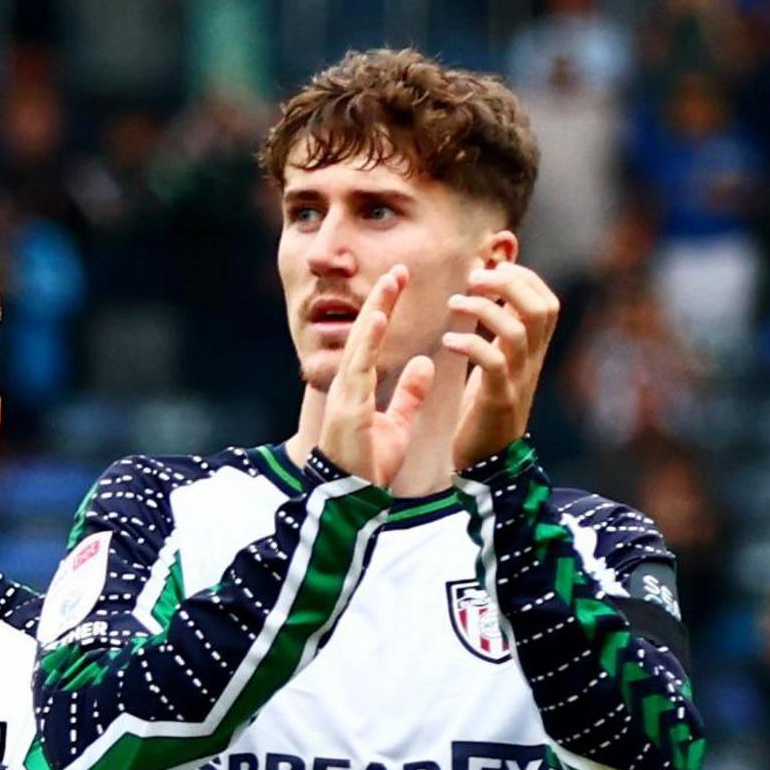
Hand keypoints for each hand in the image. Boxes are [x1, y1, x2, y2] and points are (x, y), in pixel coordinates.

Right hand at [312, 265, 438, 489]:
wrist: (353, 500)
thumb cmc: (370, 466)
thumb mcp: (397, 425)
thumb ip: (408, 394)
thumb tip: (424, 364)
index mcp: (359, 388)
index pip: (372, 340)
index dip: (385, 311)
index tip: (399, 284)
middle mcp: (349, 386)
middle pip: (363, 334)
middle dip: (380, 301)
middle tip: (398, 269)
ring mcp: (345, 395)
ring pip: (360, 343)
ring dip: (375, 311)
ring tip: (391, 282)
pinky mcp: (347, 408)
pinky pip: (358, 369)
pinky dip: (366, 341)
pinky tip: (377, 318)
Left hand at [442, 258, 561, 470]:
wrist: (487, 463)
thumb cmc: (486, 410)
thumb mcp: (499, 366)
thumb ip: (503, 333)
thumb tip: (496, 295)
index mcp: (533, 352)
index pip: (548, 303)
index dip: (526, 278)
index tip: (494, 268)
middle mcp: (532, 362)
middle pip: (540, 309)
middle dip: (509, 284)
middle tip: (474, 278)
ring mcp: (518, 381)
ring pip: (518, 331)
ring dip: (484, 308)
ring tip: (455, 303)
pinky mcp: (499, 400)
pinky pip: (493, 363)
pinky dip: (471, 344)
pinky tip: (448, 342)